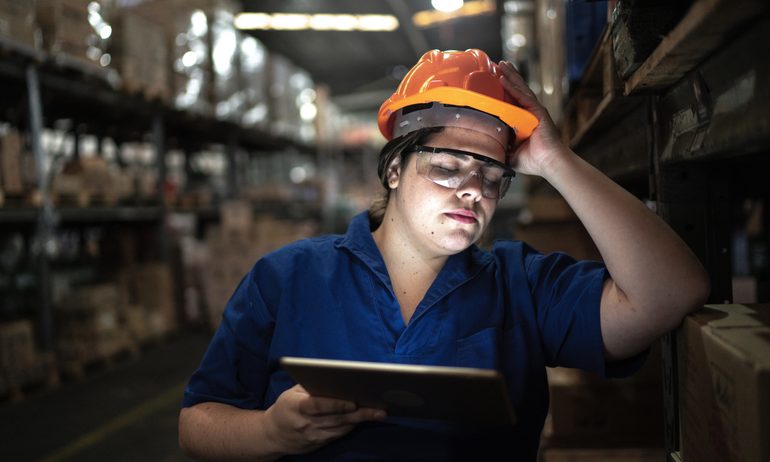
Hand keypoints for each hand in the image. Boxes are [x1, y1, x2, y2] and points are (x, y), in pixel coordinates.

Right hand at [263, 384, 385, 455]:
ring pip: (340, 429)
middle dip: (359, 414)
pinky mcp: (319, 444)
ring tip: (378, 413)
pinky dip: (352, 427)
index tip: (353, 401)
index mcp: (296, 406)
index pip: (318, 406)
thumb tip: (335, 378)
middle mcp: (305, 423)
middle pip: (336, 419)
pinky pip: (339, 435)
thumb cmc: (286, 407)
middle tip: (379, 409)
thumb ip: (311, 387)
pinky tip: (365, 419)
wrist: (273, 435)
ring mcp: (313, 436)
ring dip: (360, 421)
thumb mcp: (292, 393)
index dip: (336, 404)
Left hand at [498, 60, 570, 177]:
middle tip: (496, 65)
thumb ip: (498, 150)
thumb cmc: (533, 161)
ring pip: (519, 88)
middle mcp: (529, 112)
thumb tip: (483, 152)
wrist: (549, 163)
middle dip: (507, 76)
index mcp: (523, 120)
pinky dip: (512, 86)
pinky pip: (522, 96)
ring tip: (500, 64)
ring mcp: (534, 110)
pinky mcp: (537, 111)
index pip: (511, 101)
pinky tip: (503, 78)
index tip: (493, 79)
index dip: (504, 89)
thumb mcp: (509, 154)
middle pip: (516, 90)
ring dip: (509, 75)